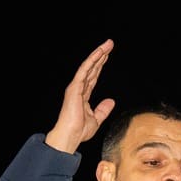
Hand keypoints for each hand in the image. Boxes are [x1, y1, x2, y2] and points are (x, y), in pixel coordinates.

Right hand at [46, 39, 116, 155]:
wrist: (70, 136)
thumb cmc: (79, 131)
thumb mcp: (96, 119)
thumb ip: (103, 109)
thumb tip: (111, 101)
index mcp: (83, 95)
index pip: (94, 76)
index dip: (100, 65)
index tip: (107, 55)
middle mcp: (79, 88)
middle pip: (92, 68)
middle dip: (101, 55)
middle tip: (109, 44)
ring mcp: (76, 86)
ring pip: (89, 66)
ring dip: (98, 54)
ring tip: (107, 44)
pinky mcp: (75, 87)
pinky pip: (85, 70)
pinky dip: (92, 60)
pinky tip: (99, 53)